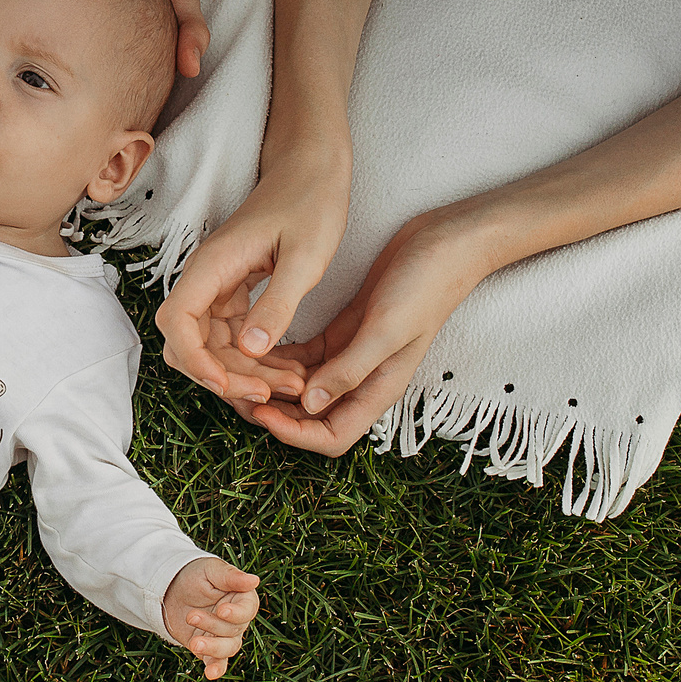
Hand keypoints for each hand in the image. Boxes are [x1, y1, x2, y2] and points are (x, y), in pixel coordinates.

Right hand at [156, 153, 350, 409]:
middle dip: (225, 375)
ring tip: (291, 384)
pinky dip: (254, 357)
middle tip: (273, 393)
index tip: (227, 385)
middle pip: (190, 342)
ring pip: (212, 344)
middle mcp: (207, 277)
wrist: (312, 167)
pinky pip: (231, 335)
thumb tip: (250, 350)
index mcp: (214, 264)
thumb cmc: (311, 201)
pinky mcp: (234, 291)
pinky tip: (287, 367)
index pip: (177, 322)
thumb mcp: (305, 257)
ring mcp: (218, 285)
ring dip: (243, 371)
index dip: (195, 360)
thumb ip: (278, 304)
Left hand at [163, 557, 262, 678]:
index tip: (222, 611)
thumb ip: (231, 576)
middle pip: (233, 630)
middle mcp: (237, 621)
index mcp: (242, 599)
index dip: (236, 613)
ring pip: (227, 648)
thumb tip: (255, 580)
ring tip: (195, 643)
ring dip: (213, 647)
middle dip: (212, 624)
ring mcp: (223, 636)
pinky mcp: (209, 649)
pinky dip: (216, 669)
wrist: (170, 589)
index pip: (247, 610)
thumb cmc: (195, 575)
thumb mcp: (211, 570)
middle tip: (191, 615)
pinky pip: (217, 662)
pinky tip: (210, 674)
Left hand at [246, 210, 498, 452]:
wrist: (446, 244)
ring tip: (237, 370)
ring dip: (272, 385)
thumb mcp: (386, 328)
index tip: (260, 411)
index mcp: (377, 390)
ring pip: (302, 387)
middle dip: (274, 413)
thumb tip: (310, 405)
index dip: (294, 434)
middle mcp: (362, 380)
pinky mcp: (343, 331)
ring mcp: (352, 356)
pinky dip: (279, 357)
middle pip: (311, 418)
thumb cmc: (425, 287)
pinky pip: (303, 357)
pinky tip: (254, 345)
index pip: (331, 438)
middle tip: (235, 392)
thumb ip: (350, 369)